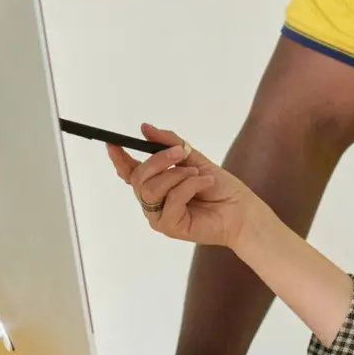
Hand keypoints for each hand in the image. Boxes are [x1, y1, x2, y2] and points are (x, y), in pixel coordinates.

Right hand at [108, 123, 260, 249]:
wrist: (241, 210)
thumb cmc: (220, 188)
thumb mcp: (194, 158)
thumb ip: (170, 144)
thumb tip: (146, 128)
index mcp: (157, 185)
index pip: (131, 173)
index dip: (119, 159)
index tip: (112, 143)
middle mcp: (154, 202)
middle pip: (138, 178)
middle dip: (158, 161)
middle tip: (179, 153)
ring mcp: (159, 216)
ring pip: (151, 189)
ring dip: (177, 175)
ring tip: (197, 174)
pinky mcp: (169, 227)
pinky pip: (170, 200)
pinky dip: (189, 186)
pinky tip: (205, 184)